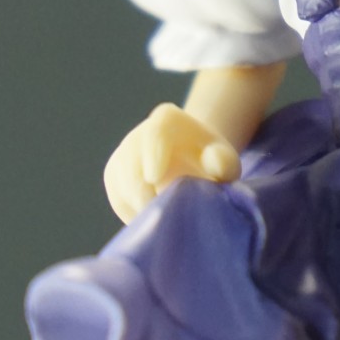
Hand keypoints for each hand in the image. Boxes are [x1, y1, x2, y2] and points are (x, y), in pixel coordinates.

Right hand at [104, 102, 240, 222]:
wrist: (193, 165)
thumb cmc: (212, 163)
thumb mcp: (225, 161)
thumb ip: (224, 161)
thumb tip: (214, 163)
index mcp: (168, 120)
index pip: (155, 132)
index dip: (152, 153)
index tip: (154, 178)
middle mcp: (139, 134)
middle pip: (131, 162)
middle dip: (143, 191)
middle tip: (163, 215)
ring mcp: (123, 155)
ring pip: (121, 184)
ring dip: (140, 206)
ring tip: (165, 219)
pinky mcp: (114, 178)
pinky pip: (119, 200)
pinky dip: (134, 214)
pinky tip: (155, 219)